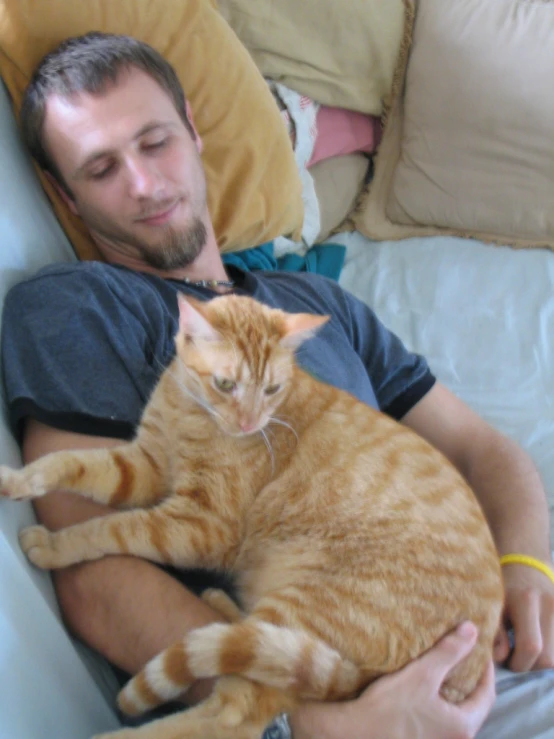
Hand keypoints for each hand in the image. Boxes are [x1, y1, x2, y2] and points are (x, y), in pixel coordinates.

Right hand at [291, 622, 494, 738]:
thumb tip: (472, 630)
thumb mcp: (422, 674)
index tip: (480, 648)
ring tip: (444, 667)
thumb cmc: (390, 707)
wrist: (356, 732)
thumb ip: (449, 653)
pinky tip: (426, 688)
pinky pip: (440, 719)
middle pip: (473, 706)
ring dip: (453, 690)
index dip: (486, 669)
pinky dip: (439, 701)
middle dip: (470, 680)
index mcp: (463, 727)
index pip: (487, 695)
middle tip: (463, 655)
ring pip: (455, 713)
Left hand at [494, 562, 553, 670]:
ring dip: (542, 661)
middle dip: (530, 666)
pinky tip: (538, 644)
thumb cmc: (504, 583)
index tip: (507, 661)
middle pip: (548, 658)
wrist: (527, 561)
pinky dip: (550, 651)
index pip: (531, 647)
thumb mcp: (494, 603)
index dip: (518, 663)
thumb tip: (501, 658)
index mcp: (527, 601)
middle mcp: (550, 606)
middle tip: (516, 658)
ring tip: (526, 651)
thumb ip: (496, 631)